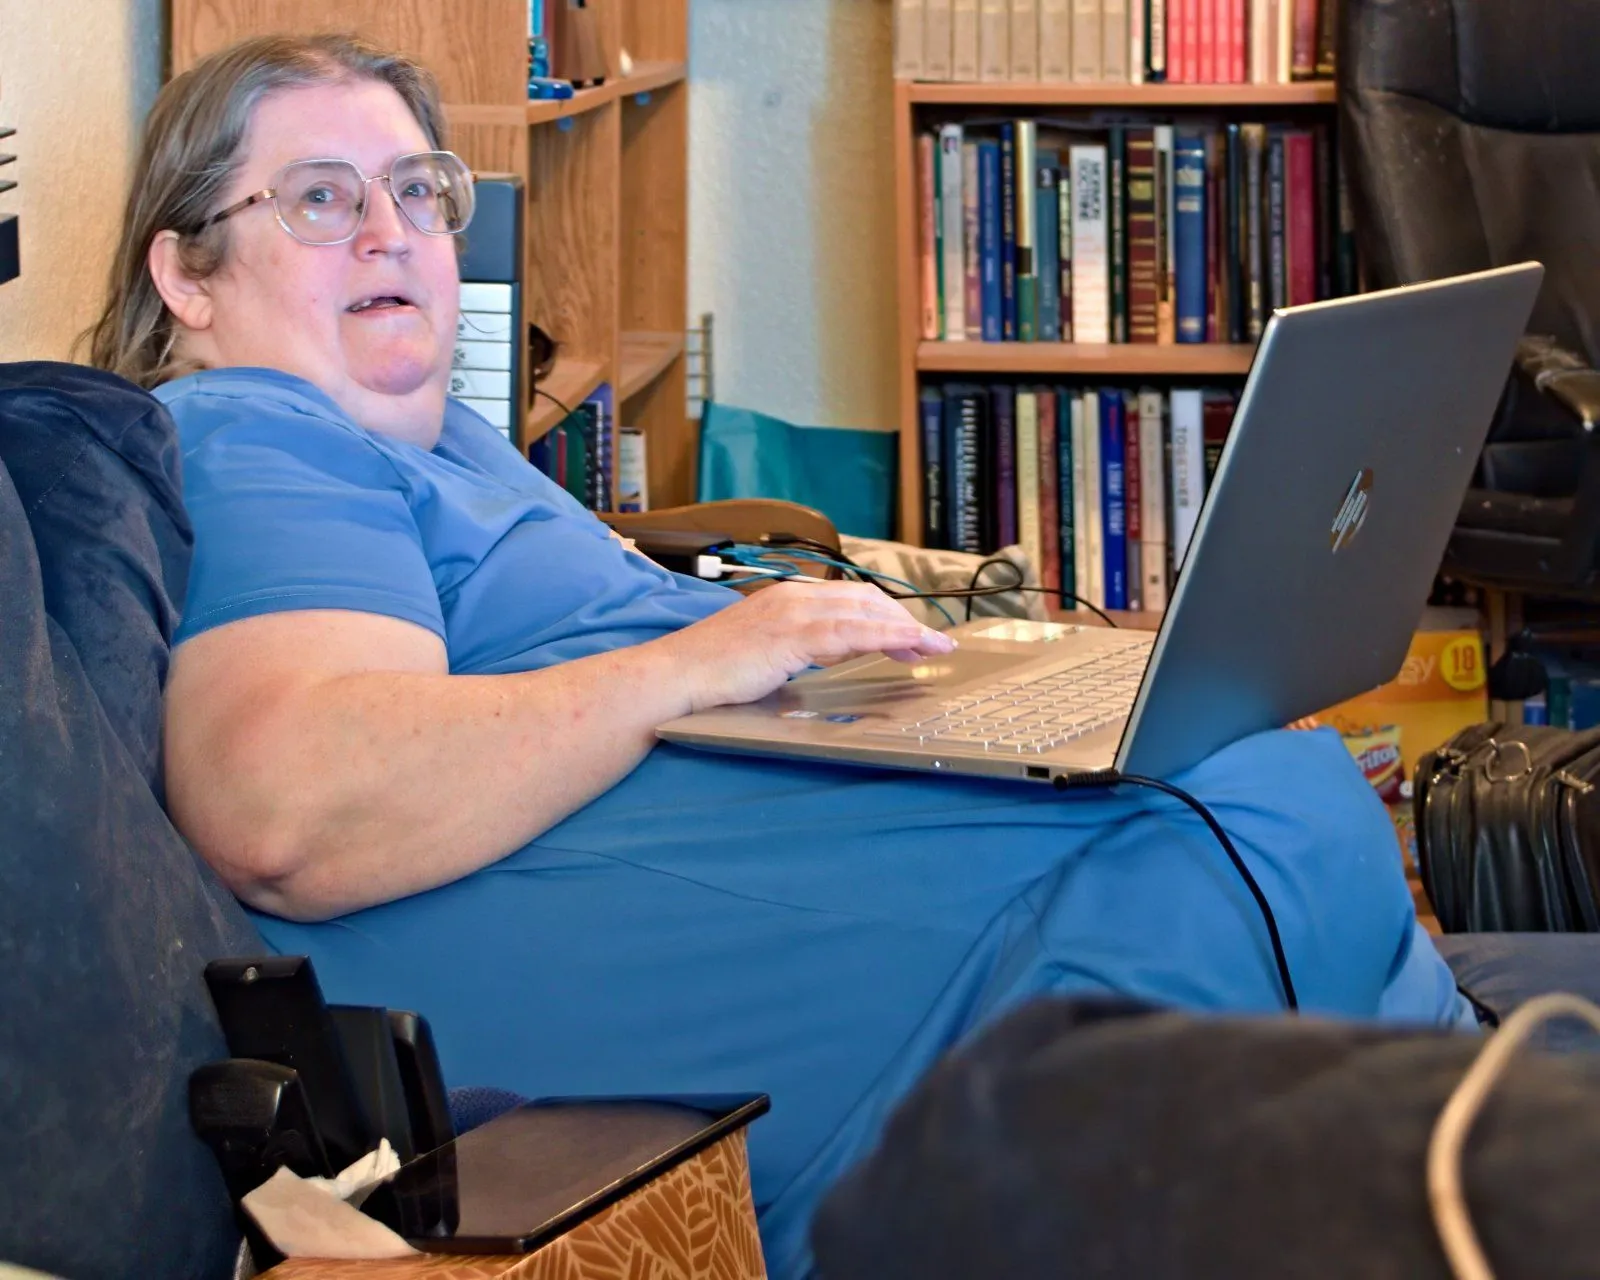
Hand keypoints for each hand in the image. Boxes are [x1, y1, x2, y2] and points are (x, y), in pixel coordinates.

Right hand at [662, 581, 957, 711]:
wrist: (675, 677)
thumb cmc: (712, 673)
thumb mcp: (765, 653)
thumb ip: (798, 648)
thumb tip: (829, 655)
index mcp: (786, 598)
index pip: (849, 598)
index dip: (885, 614)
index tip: (911, 634)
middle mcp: (793, 597)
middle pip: (865, 600)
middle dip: (902, 621)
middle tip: (931, 645)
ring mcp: (792, 613)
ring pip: (864, 613)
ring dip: (904, 630)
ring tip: (933, 647)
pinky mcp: (791, 636)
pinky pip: (850, 632)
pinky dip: (884, 636)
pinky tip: (905, 646)